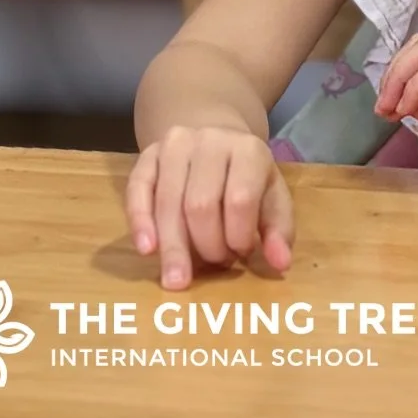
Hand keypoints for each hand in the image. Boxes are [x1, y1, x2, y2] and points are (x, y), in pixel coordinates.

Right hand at [125, 124, 294, 289]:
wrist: (216, 138)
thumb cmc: (248, 178)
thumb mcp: (273, 197)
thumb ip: (279, 230)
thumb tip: (280, 263)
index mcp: (248, 150)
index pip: (239, 200)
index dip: (237, 237)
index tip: (240, 255)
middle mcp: (210, 140)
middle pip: (200, 205)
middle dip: (206, 246)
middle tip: (215, 263)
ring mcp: (175, 144)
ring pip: (168, 202)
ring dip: (173, 246)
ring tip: (178, 280)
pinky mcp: (148, 154)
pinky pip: (137, 189)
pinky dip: (140, 222)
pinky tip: (147, 250)